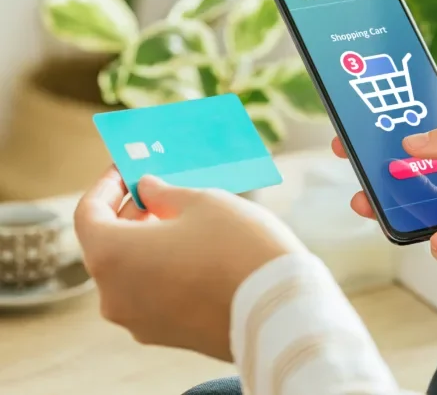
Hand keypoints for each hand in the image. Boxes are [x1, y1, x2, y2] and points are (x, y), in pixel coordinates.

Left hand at [73, 169, 304, 359]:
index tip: (126, 169)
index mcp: (113, 256)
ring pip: (130, 273)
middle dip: (130, 214)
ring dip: (146, 243)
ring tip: (180, 220)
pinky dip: (161, 270)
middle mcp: (115, 295)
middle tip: (156, 190)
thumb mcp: (203, 203)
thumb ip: (164, 192)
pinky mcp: (167, 336)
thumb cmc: (239, 248)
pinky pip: (152, 295)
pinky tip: (193, 253)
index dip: (106, 185)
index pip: (88, 214)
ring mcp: (139, 321)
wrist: (279, 309)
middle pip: (107, 246)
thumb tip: (148, 189)